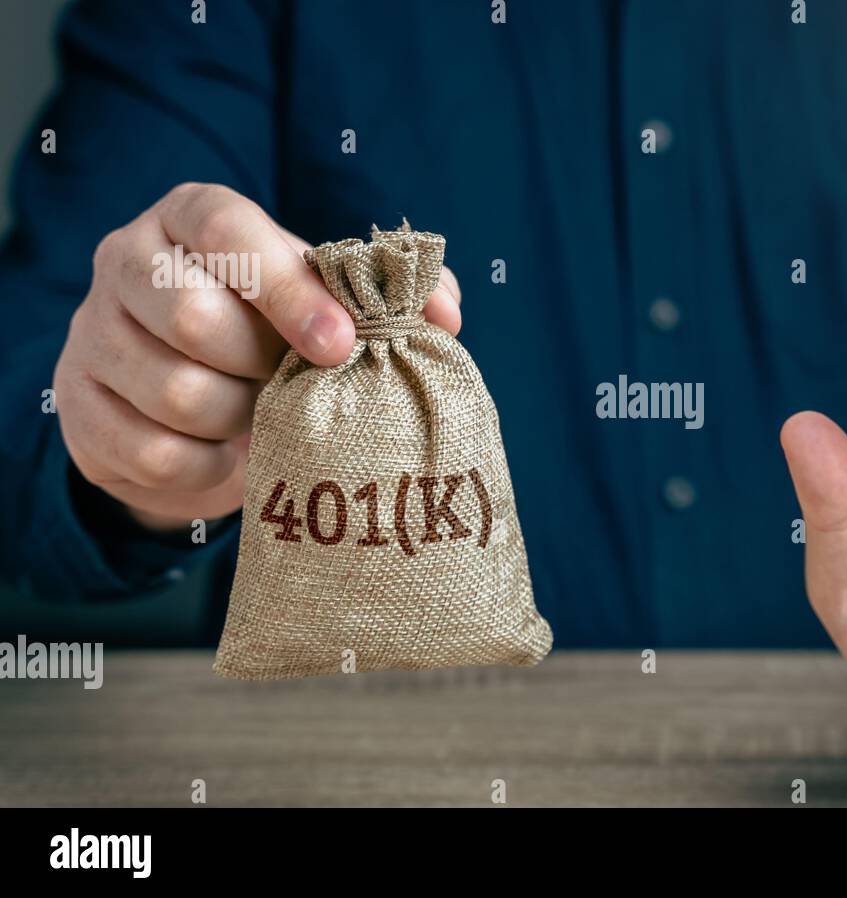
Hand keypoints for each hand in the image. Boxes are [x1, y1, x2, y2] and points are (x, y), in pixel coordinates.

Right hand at [53, 183, 462, 531]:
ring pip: (176, 391)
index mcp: (194, 216)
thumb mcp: (325, 302)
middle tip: (296, 384)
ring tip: (266, 418)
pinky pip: (154, 452)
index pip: (231, 233)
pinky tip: (229, 452)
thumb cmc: (276, 336)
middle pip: (195, 318)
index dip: (290, 290)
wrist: (195, 403)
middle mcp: (128, 260)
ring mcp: (94, 334)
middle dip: (265, 367)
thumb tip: (445, 312)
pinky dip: (209, 465)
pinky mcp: (79, 408)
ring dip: (243, 419)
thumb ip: (389, 297)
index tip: (341, 343)